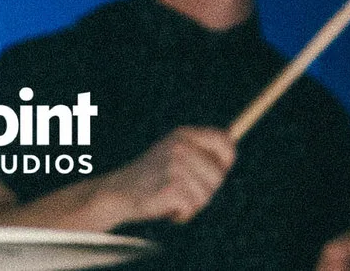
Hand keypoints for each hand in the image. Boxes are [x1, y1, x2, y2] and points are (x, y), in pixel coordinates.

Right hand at [96, 126, 235, 224]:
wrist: (117, 192)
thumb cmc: (150, 176)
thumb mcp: (173, 152)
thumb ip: (199, 150)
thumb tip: (232, 146)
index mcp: (184, 135)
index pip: (224, 141)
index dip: (227, 160)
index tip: (220, 171)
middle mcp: (182, 147)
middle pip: (218, 175)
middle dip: (206, 190)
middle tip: (185, 192)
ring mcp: (176, 167)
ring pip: (207, 195)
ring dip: (192, 204)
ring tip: (172, 198)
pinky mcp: (171, 187)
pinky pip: (192, 207)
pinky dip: (182, 214)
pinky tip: (167, 207)